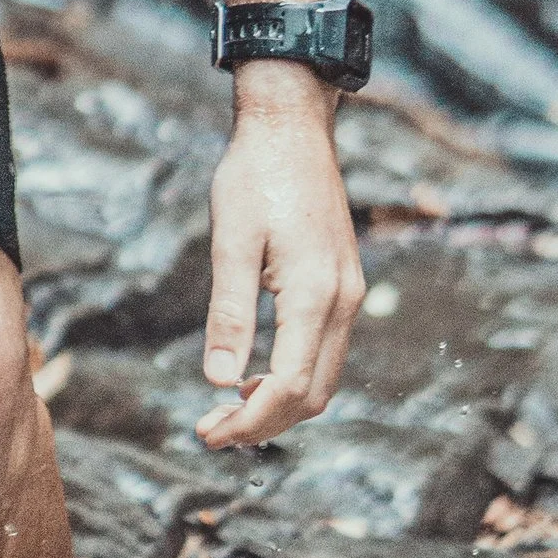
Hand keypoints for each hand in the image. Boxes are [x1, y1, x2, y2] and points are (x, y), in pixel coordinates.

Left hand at [193, 67, 364, 449]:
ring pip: (324, 377)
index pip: (290, 387)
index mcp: (315, 293)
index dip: (251, 420)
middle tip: (211, 430)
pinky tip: (255, 372)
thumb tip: (219, 380)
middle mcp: (342, 300)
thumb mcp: (230, 238)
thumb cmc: (254, 175)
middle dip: (264, 422)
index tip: (208, 431)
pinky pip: (325, 351)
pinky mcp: (343, 283)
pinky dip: (294, 376)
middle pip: (313, 394)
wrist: (292, 126)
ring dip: (280, 403)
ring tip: (228, 408)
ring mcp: (349, 292)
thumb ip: (229, 311)